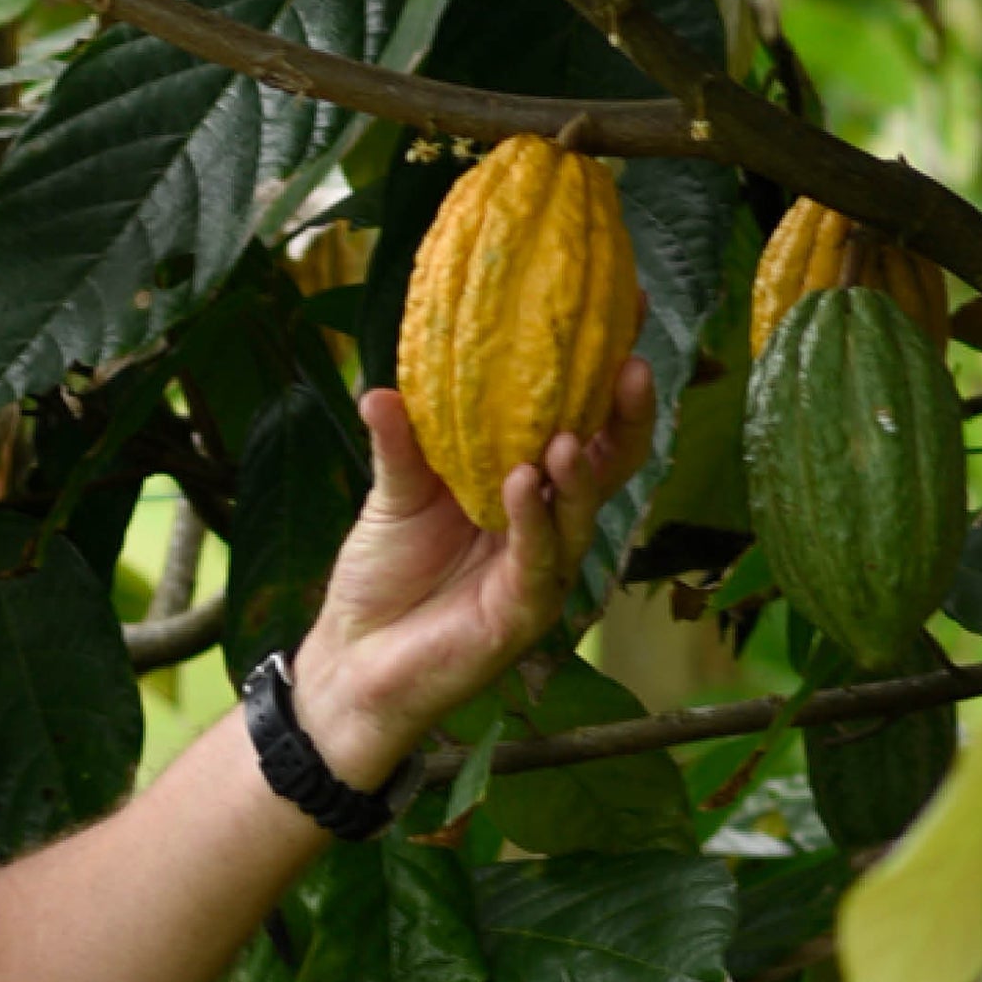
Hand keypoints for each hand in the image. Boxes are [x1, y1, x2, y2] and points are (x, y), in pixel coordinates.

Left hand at [291, 360, 659, 786]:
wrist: (350, 663)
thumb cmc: (381, 580)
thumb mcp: (393, 500)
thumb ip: (400, 447)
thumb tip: (379, 389)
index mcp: (524, 490)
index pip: (579, 425)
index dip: (603, 380)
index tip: (622, 318)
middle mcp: (547, 526)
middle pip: (607, 464)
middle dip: (625, 418)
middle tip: (631, 365)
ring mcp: (542, 571)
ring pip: (580, 513)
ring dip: (578, 472)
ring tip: (562, 434)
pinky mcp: (522, 613)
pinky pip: (538, 560)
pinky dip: (532, 521)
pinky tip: (523, 486)